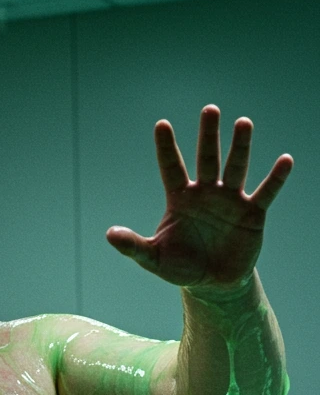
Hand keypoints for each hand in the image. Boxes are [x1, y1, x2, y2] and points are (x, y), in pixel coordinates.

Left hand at [106, 105, 291, 292]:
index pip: (171, 167)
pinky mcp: (252, 214)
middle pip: (206, 158)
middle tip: (209, 110)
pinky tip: (285, 160)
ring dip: (240, 146)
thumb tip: (109, 234)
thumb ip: (133, 246)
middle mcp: (206, 193)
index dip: (166, 147)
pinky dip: (276, 178)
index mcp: (180, 199)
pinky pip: (265, 192)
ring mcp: (230, 200)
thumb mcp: (154, 258)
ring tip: (243, 123)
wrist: (212, 284)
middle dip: (208, 135)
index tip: (161, 124)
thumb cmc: (181, 266)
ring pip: (235, 168)